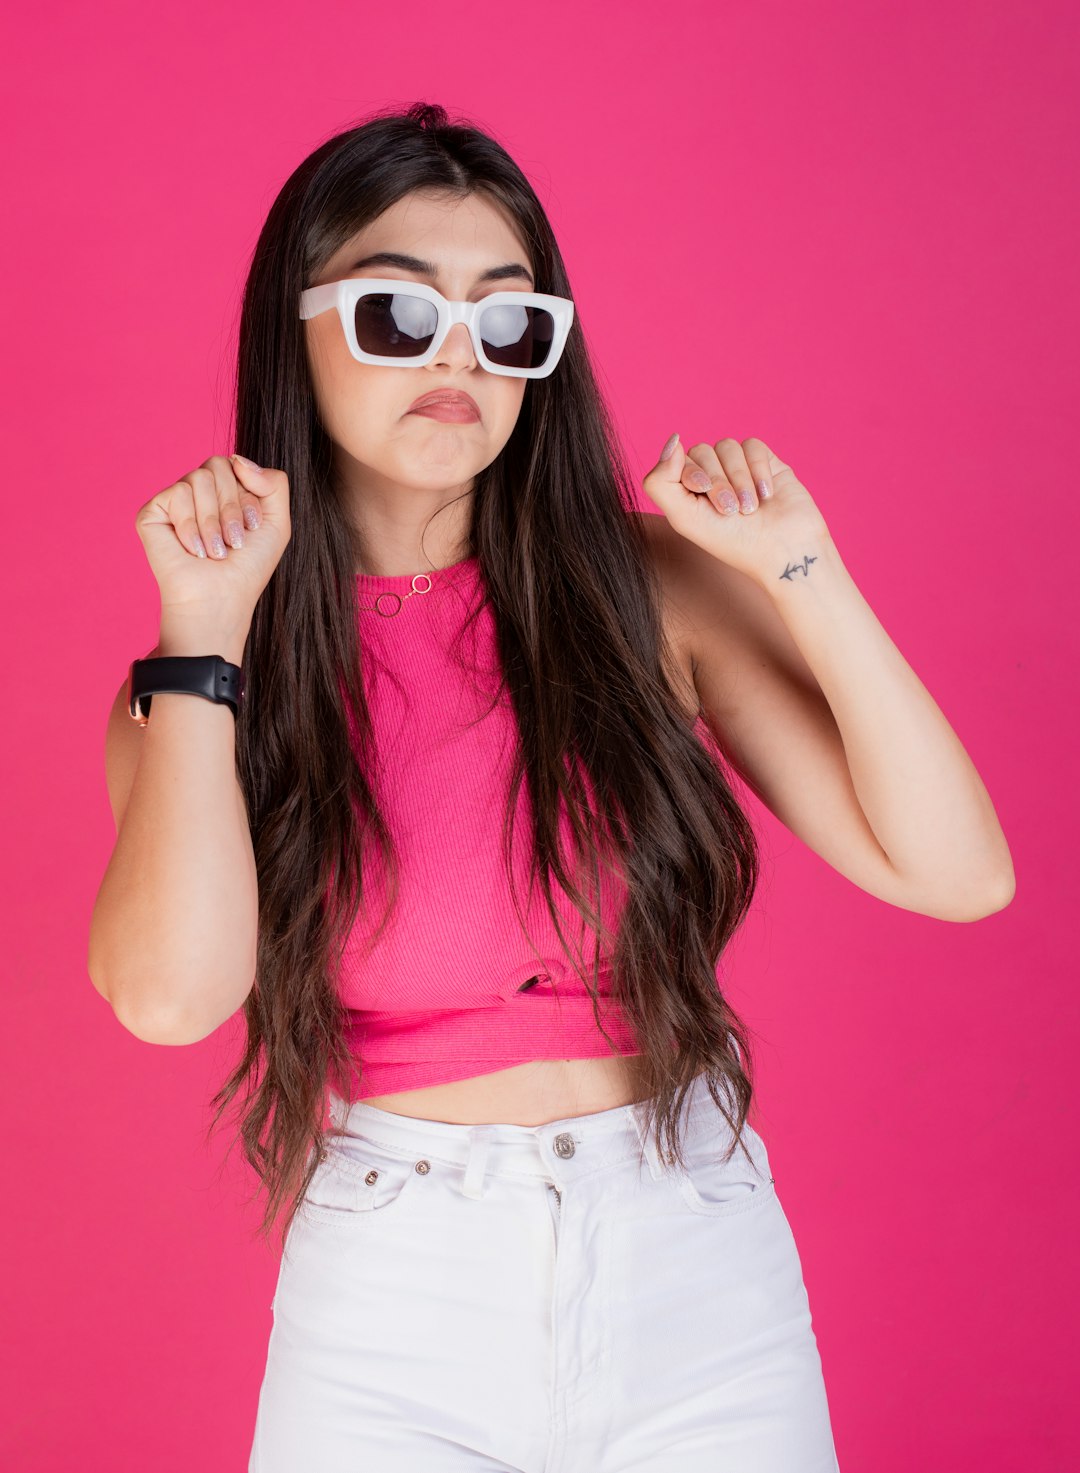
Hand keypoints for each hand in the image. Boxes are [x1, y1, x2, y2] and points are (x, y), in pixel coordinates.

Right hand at [135, 454, 290, 624]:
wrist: (220, 598)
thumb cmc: (247, 568)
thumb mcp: (277, 523)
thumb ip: (274, 482)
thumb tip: (237, 458)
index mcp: (224, 492)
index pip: (237, 466)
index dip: (248, 498)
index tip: (251, 530)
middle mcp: (198, 493)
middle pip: (218, 466)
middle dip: (232, 507)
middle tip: (232, 542)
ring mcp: (174, 501)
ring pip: (199, 478)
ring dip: (213, 521)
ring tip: (214, 550)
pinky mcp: (152, 512)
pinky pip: (177, 493)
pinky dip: (190, 526)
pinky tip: (192, 549)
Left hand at [641, 433, 832, 584]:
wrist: (783, 551)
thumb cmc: (732, 542)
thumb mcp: (684, 518)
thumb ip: (661, 482)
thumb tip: (672, 439)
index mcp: (688, 491)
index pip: (677, 460)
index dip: (691, 472)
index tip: (702, 492)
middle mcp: (712, 476)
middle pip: (702, 451)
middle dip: (717, 481)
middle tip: (730, 510)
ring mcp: (739, 468)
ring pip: (727, 446)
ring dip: (739, 479)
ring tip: (751, 508)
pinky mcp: (766, 462)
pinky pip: (752, 446)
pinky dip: (758, 470)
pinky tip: (767, 495)